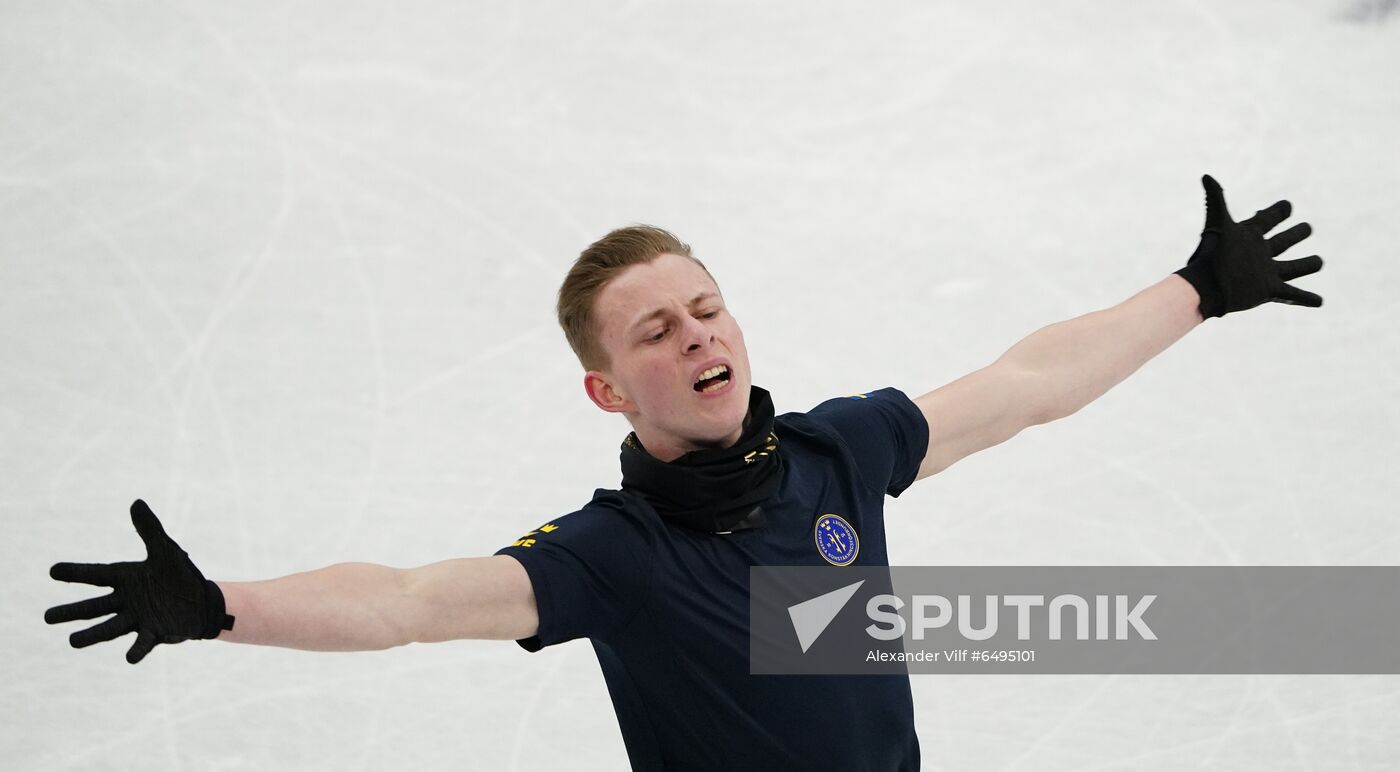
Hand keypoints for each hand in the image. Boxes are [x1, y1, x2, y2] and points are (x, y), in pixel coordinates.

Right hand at [46, 500, 233, 663]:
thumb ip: (150, 529)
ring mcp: (138, 618)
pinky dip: (136, 650)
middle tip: (47, 617)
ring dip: (92, 635)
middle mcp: (126, 600)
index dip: (76, 573)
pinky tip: (128, 658)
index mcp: (127, 578)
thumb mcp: (165, 550)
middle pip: (94, 606)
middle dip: (72, 612)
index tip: (52, 570)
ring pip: (110, 627)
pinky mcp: (154, 632)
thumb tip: (136, 503)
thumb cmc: (180, 576)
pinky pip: (143, 643)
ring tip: (71, 642)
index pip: (97, 574)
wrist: (201, 602)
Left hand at [1175, 174, 1323, 317]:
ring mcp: (1267, 273)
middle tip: (1307, 228)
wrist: (1206, 286)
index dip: (1277, 212)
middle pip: (1284, 242)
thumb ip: (1216, 198)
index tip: (1287, 206)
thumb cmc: (1211, 255)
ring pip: (1294, 267)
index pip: (1268, 219)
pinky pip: (1294, 295)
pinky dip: (1307, 298)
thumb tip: (1206, 175)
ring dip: (1307, 265)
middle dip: (1295, 235)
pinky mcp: (1270, 291)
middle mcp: (1261, 254)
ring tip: (1318, 261)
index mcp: (1250, 235)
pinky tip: (1319, 301)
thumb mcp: (1218, 222)